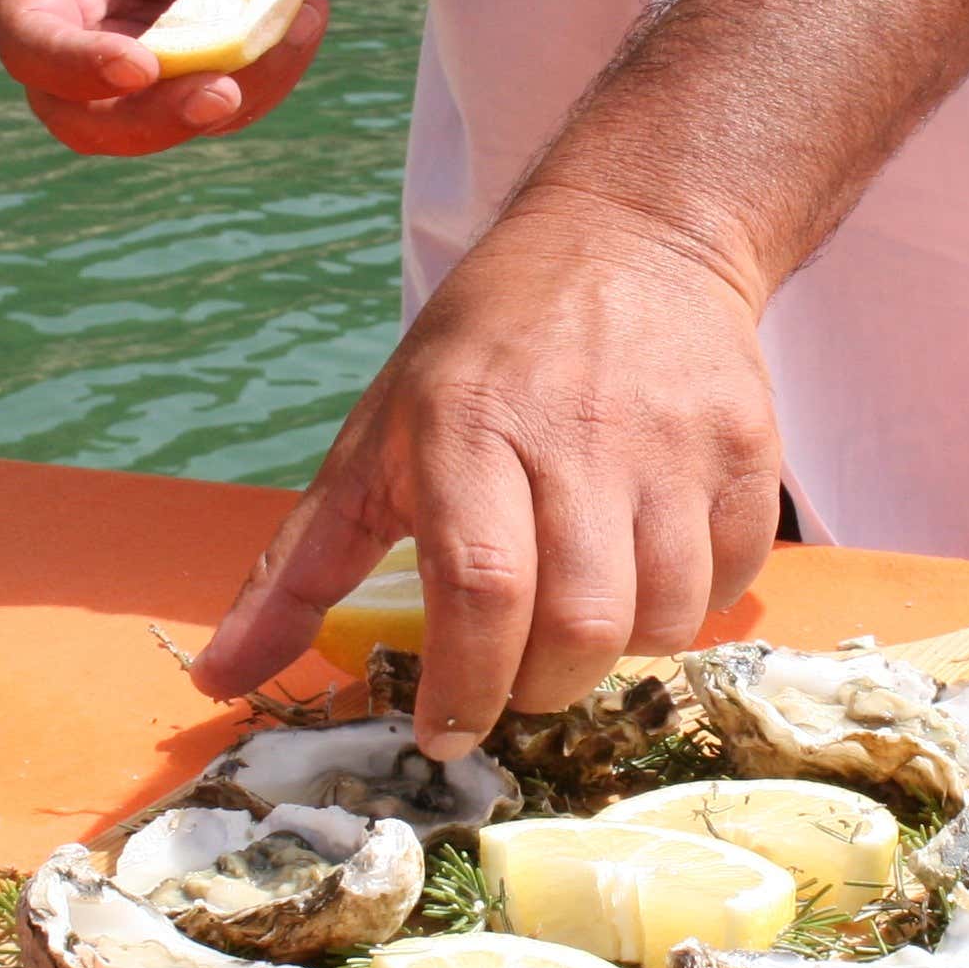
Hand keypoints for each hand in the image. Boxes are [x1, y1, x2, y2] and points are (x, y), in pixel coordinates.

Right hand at [0, 0, 358, 155]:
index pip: (28, 38)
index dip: (73, 65)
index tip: (139, 65)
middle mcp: (67, 36)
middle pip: (81, 116)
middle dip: (154, 118)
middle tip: (224, 92)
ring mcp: (118, 74)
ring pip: (156, 129)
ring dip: (232, 98)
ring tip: (302, 19)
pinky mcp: (174, 87)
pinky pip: (214, 111)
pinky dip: (264, 81)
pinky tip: (303, 22)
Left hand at [190, 194, 788, 757]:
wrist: (633, 236)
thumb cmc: (484, 352)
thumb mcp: (376, 438)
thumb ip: (299, 568)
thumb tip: (221, 677)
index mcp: (469, 428)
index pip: (480, 589)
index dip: (465, 685)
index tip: (444, 732)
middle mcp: (578, 434)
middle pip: (579, 623)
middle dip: (541, 688)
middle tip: (516, 678)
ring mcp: (674, 440)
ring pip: (666, 616)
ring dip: (619, 652)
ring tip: (581, 617)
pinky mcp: (747, 445)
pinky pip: (732, 579)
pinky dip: (691, 605)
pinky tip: (648, 570)